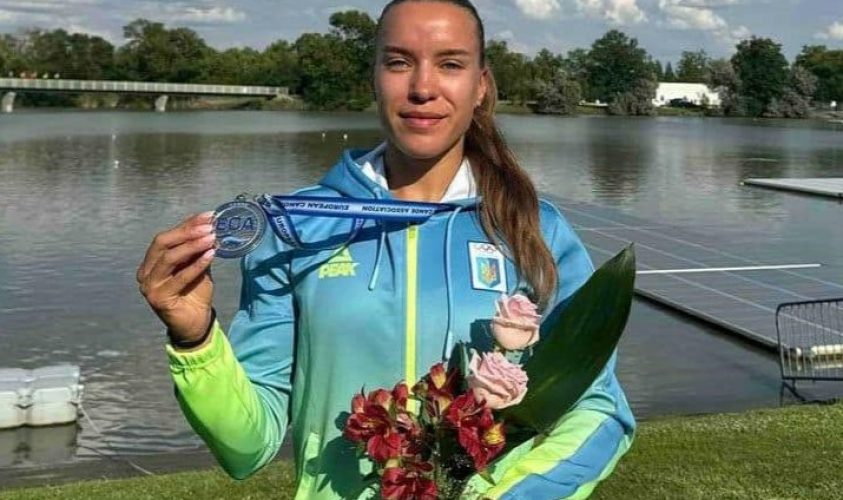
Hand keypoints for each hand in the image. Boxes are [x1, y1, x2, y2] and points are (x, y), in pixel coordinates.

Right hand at [137, 211, 216, 342]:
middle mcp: (145, 272)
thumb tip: (208, 225)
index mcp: (151, 262)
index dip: (186, 225)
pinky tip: (210, 255)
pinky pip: (179, 277)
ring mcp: (149, 286)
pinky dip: (196, 265)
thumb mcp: (197, 266)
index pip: (166, 237)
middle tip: (209, 227)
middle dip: (187, 232)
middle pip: (162, 244)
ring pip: (169, 258)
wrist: (196, 323)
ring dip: (192, 246)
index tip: (208, 216)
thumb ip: (197, 249)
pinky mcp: (158, 298)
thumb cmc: (195, 293)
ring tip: (211, 238)